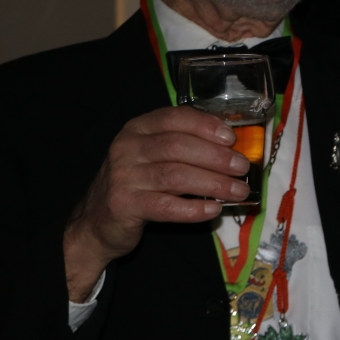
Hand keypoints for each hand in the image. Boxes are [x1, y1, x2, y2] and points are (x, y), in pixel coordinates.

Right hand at [62, 106, 249, 300]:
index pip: (174, 117)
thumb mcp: (152, 157)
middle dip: (215, 156)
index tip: (231, 138)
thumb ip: (183, 147)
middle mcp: (127, 148)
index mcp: (138, 129)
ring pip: (175, 175)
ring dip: (212, 183)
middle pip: (177, 146)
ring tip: (238, 191)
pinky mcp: (124, 205)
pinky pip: (165, 206)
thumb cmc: (136, 184)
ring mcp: (123, 177)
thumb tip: (231, 149)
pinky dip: (193, 209)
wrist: (97, 222)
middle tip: (242, 168)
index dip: (205, 125)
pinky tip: (213, 211)